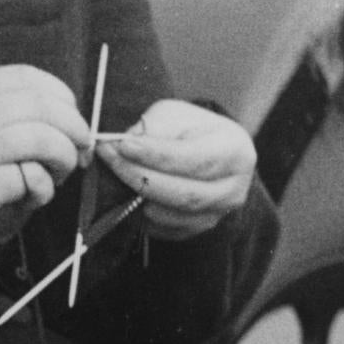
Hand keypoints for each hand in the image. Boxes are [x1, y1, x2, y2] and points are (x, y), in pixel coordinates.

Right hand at [0, 65, 89, 273]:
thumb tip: (45, 118)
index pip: (23, 77)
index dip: (58, 94)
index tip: (68, 114)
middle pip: (42, 105)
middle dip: (74, 128)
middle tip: (79, 148)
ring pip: (43, 139)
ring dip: (64, 158)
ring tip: (57, 175)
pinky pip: (31, 179)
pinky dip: (42, 190)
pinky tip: (30, 198)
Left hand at [100, 100, 255, 238]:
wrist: (203, 153)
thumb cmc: (188, 130)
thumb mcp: (174, 115)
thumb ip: (155, 128)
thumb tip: (127, 145)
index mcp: (235, 151)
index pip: (195, 160)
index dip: (156, 155)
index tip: (122, 145)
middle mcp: (234, 188)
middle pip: (184, 193)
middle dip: (139, 176)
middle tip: (108, 157)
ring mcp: (218, 214)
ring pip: (172, 215)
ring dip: (135, 196)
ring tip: (111, 172)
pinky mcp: (197, 229)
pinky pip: (164, 229)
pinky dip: (139, 214)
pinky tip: (123, 192)